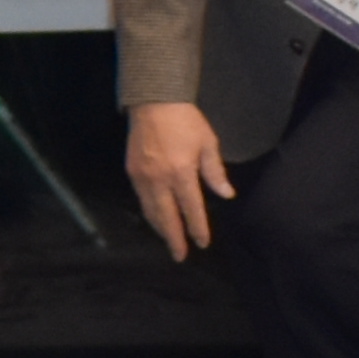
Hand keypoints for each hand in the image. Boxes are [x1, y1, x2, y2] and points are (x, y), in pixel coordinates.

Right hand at [126, 103, 231, 259]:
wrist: (154, 102)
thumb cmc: (186, 121)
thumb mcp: (207, 143)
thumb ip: (215, 172)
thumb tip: (226, 194)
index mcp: (182, 173)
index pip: (191, 209)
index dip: (198, 228)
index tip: (203, 243)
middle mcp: (160, 180)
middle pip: (167, 218)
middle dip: (174, 238)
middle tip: (180, 255)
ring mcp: (142, 177)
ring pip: (150, 211)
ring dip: (160, 228)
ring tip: (168, 240)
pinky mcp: (132, 172)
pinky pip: (141, 199)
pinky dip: (149, 212)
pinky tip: (155, 217)